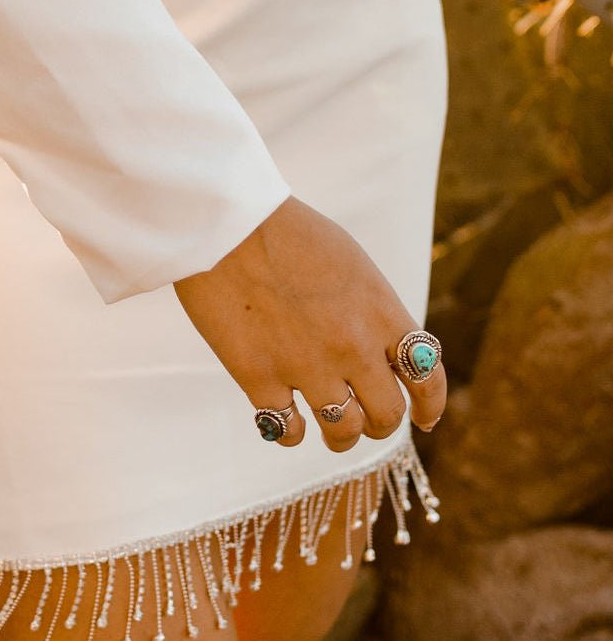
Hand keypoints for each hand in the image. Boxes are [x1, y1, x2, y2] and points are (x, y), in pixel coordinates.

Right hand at [172, 194, 445, 449]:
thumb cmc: (287, 231)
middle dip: (380, 422)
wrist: (228, 222)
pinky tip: (288, 420)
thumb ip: (372, 308)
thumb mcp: (350, 262)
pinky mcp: (260, 377)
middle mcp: (352, 346)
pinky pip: (288, 431)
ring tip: (332, 428)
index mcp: (380, 311)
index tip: (423, 418)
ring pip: (343, 432)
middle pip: (387, 415)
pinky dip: (292, 432)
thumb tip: (380, 349)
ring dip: (341, 436)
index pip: (426, 376)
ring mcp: (307, 366)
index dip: (429, 405)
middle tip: (366, 417)